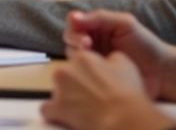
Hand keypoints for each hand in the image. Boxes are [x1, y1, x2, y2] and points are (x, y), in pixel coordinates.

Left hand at [41, 50, 175, 129]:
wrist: (124, 117)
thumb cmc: (127, 92)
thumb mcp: (125, 64)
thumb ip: (110, 58)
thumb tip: (106, 60)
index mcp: (82, 58)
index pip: (75, 58)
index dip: (84, 69)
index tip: (91, 79)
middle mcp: (66, 70)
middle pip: (65, 74)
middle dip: (74, 84)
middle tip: (90, 96)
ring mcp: (59, 89)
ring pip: (57, 92)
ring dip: (66, 98)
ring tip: (83, 109)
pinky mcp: (56, 108)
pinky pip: (48, 109)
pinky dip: (55, 113)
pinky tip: (66, 117)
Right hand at [63, 10, 172, 96]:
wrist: (162, 73)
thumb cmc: (146, 45)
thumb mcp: (125, 24)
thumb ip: (100, 18)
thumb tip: (73, 17)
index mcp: (97, 27)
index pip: (75, 23)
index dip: (75, 28)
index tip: (84, 34)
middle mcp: (91, 42)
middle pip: (70, 38)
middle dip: (75, 41)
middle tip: (87, 46)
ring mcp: (92, 60)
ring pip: (72, 55)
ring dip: (78, 56)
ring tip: (93, 60)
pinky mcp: (94, 77)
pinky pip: (81, 72)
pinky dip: (82, 71)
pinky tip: (92, 72)